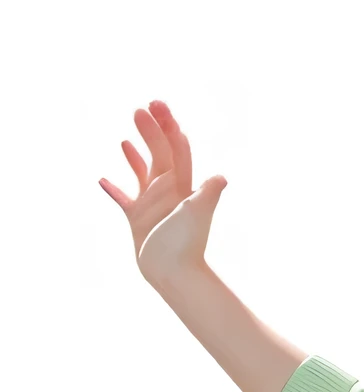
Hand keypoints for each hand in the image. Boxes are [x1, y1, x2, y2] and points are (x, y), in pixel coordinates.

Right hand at [99, 100, 227, 286]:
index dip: (168, 127)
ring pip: (143, 174)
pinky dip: (114, 189)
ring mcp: (153, 206)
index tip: (157, 106)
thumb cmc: (183, 245)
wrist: (174, 275)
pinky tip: (103, 181)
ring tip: (125, 139)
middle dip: (151, 131)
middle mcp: (168, 193)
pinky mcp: (138, 220)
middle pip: (160, 154)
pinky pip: (123, 200)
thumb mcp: (195, 215)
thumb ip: (207, 194)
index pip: (176, 149)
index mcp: (182, 187)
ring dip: (136, 156)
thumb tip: (221, 178)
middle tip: (139, 109)